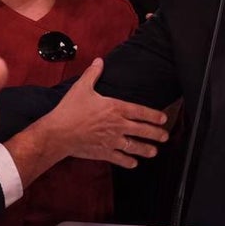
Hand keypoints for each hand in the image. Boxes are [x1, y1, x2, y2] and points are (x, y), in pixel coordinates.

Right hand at [36, 58, 168, 167]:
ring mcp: (112, 140)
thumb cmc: (70, 110)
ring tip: (154, 152)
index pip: (140, 112)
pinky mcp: (104, 152)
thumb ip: (93, 74)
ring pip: (134, 146)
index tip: (163, 118)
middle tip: (165, 136)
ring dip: (146, 150)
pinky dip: (128, 162)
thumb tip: (99, 61)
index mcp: (115, 108)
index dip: (153, 115)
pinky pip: (120, 159)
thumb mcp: (82, 87)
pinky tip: (134, 163)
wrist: (59, 133)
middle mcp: (117, 125)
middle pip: (142, 130)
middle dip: (156, 134)